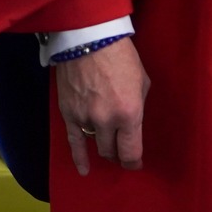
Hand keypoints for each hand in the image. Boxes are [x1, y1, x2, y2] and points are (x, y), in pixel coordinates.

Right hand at [56, 38, 150, 174]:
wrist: (89, 41)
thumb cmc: (121, 57)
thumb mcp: (142, 82)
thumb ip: (138, 107)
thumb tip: (132, 124)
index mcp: (129, 113)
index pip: (130, 151)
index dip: (134, 162)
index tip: (136, 164)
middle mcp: (106, 121)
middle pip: (112, 151)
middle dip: (119, 154)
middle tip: (123, 153)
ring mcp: (85, 119)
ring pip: (95, 146)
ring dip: (103, 148)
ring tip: (108, 149)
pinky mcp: (69, 115)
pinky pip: (73, 143)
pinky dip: (78, 158)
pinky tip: (84, 170)